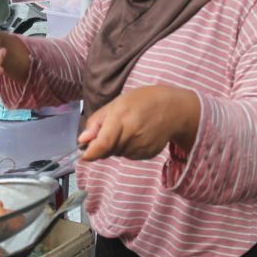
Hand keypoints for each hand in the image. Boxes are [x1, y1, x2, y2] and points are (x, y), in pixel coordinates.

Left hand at [78, 85, 199, 161]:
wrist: (174, 109)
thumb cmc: (143, 101)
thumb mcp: (117, 103)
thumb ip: (97, 122)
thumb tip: (82, 140)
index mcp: (121, 118)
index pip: (103, 144)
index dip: (91, 153)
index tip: (84, 155)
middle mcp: (131, 135)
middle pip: (107, 151)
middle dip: (104, 144)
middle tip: (114, 128)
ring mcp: (141, 147)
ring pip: (118, 153)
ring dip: (117, 145)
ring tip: (130, 128)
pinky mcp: (148, 154)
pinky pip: (129, 155)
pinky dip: (129, 148)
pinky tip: (139, 134)